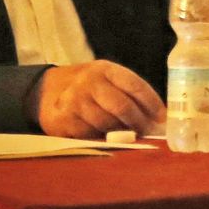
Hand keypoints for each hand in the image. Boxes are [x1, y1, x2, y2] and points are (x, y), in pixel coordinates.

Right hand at [30, 61, 165, 138]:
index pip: (135, 85)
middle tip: (148, 132)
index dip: (152, 103)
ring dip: (121, 134)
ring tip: (129, 136)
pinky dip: (101, 139)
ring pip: (107, 124)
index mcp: (105, 69)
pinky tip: (105, 137)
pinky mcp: (63, 120)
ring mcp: (74, 101)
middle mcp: (89, 82)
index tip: (163, 117)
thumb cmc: (88, 87)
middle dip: (139, 123)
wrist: (45, 91)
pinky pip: (90, 135)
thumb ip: (127, 92)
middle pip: (122, 107)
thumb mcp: (106, 79)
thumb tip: (157, 118)